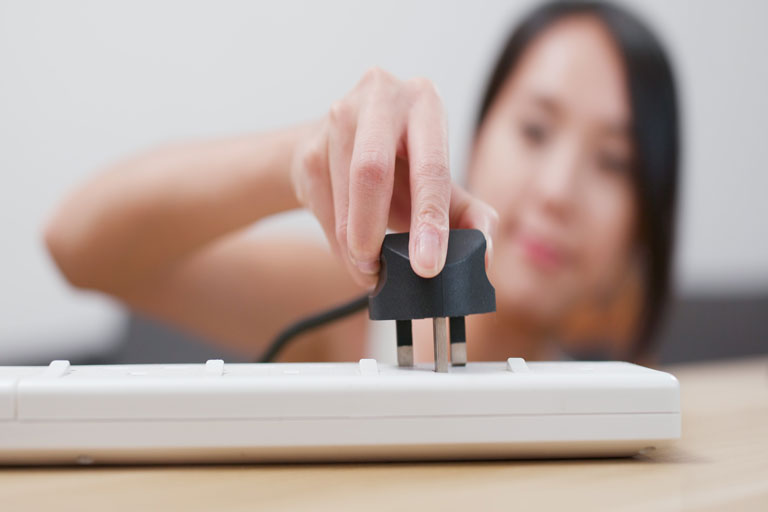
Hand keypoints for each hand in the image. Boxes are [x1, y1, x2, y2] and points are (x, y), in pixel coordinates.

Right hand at [291, 68, 497, 287]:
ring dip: (353, 244)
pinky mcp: (310, 146)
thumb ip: (469, 215)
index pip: (430, 166)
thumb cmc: (402, 167)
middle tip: (380, 271)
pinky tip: (350, 254)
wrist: (344, 146)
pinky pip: (322, 206)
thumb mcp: (441, 184)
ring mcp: (339, 116)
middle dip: (373, 229)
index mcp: (425, 102)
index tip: (428, 264)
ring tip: (369, 269)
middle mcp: (381, 97)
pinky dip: (337, 243)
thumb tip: (483, 256)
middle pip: (371, 170)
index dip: (430, 219)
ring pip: (343, 194)